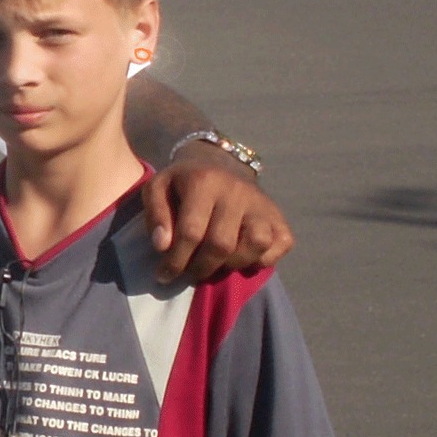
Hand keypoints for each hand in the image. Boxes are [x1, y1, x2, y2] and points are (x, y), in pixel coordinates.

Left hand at [143, 151, 293, 283]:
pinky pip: (281, 244)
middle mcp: (236, 190)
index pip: (191, 232)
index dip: (175, 260)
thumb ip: (155, 214)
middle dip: (201, 268)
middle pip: (222, 244)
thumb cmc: (183, 184)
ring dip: (234, 264)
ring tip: (217, 265)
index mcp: (204, 181)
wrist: (217, 163)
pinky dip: (264, 259)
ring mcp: (261, 202)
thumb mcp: (158, 188)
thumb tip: (162, 246)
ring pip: (257, 243)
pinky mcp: (278, 214)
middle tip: (189, 272)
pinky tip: (243, 257)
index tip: (164, 274)